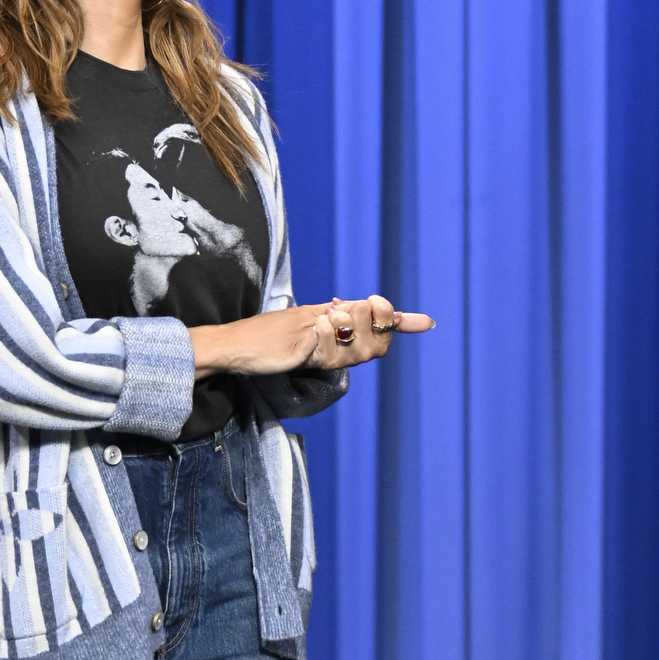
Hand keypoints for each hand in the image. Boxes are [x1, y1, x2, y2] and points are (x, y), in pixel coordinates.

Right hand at [190, 298, 434, 378]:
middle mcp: (325, 315)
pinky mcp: (302, 340)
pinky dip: (327, 345)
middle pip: (371, 328)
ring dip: (347, 344)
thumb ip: (331, 338)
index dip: (399, 318)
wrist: (233, 345)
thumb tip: (348, 322)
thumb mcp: (304, 341)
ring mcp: (314, 327)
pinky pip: (328, 345)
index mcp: (327, 314)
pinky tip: (313, 341)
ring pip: (355, 338)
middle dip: (370, 339)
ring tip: (322, 340)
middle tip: (345, 340)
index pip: (369, 313)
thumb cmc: (266, 345)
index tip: (426, 322)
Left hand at [301, 296, 434, 369]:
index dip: (372, 303)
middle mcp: (369, 352)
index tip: (362, 309)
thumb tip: (431, 323)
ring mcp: (348, 358)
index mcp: (382, 340)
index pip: (385, 310)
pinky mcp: (326, 361)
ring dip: (331, 316)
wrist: (305, 340)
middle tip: (338, 318)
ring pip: (343, 320)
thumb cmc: (338, 326)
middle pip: (361, 310)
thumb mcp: (366, 316)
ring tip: (326, 324)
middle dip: (347, 308)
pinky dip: (318, 324)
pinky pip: (323, 329)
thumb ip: (395, 318)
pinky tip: (315, 331)